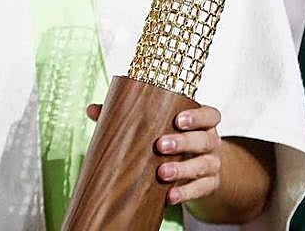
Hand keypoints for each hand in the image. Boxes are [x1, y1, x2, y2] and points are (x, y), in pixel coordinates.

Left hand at [84, 103, 223, 206]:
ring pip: (203, 165)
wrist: (201, 171)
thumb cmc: (173, 140)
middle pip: (205, 139)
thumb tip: (93, 109)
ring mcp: (212, 164)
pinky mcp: (209, 185)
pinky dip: (186, 193)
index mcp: (201, 122)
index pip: (210, 115)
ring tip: (162, 173)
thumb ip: (129, 116)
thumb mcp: (161, 127)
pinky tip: (170, 196)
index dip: (197, 116)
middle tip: (160, 146)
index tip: (178, 119)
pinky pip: (201, 189)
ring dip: (183, 169)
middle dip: (183, 142)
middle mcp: (210, 141)